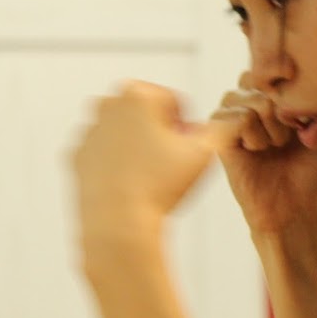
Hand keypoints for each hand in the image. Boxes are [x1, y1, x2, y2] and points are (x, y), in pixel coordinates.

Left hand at [73, 81, 238, 236]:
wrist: (118, 223)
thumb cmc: (160, 184)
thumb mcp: (207, 151)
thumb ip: (227, 125)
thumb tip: (240, 114)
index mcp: (137, 94)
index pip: (174, 101)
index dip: (187, 126)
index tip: (186, 148)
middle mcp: (106, 105)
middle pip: (147, 114)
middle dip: (161, 131)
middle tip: (173, 160)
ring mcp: (87, 132)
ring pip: (126, 133)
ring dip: (141, 146)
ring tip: (154, 175)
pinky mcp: (76, 157)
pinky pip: (107, 154)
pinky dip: (120, 164)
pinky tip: (134, 185)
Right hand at [212, 72, 316, 234]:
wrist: (303, 208)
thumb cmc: (316, 170)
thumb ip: (312, 92)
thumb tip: (300, 69)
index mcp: (274, 97)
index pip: (271, 65)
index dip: (290, 82)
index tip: (306, 111)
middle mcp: (251, 105)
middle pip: (256, 76)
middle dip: (281, 102)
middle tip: (294, 131)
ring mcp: (233, 121)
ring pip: (245, 96)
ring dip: (268, 120)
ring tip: (278, 144)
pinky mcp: (220, 140)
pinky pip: (230, 117)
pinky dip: (252, 132)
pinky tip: (260, 150)